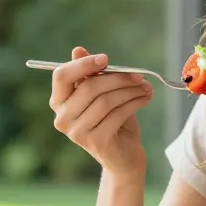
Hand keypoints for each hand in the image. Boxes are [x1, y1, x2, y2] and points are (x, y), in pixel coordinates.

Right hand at [49, 46, 152, 175]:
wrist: (123, 156)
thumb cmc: (112, 120)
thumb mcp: (101, 95)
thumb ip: (90, 75)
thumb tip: (78, 50)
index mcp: (59, 102)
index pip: (62, 76)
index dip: (83, 64)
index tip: (106, 59)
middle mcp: (63, 118)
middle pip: (89, 87)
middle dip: (117, 78)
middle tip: (138, 75)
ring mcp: (78, 132)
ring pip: (106, 100)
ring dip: (130, 90)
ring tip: (146, 86)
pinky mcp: (96, 141)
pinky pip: (118, 114)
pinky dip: (135, 102)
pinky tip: (146, 98)